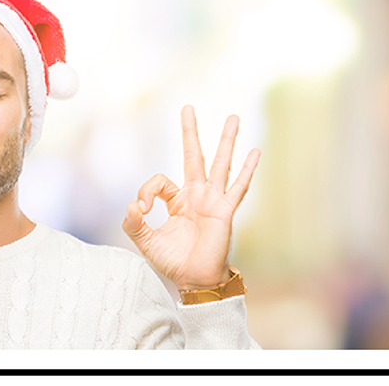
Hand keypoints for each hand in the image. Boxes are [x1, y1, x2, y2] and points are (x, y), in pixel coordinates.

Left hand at [122, 105, 259, 290]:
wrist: (194, 280)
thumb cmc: (173, 261)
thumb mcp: (145, 241)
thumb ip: (134, 223)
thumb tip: (132, 205)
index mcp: (177, 201)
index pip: (160, 181)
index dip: (147, 190)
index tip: (141, 208)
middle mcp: (196, 196)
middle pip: (193, 156)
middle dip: (190, 132)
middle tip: (188, 108)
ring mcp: (213, 201)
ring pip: (220, 164)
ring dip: (226, 140)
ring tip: (233, 117)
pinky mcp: (225, 211)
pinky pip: (237, 187)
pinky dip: (248, 170)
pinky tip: (256, 151)